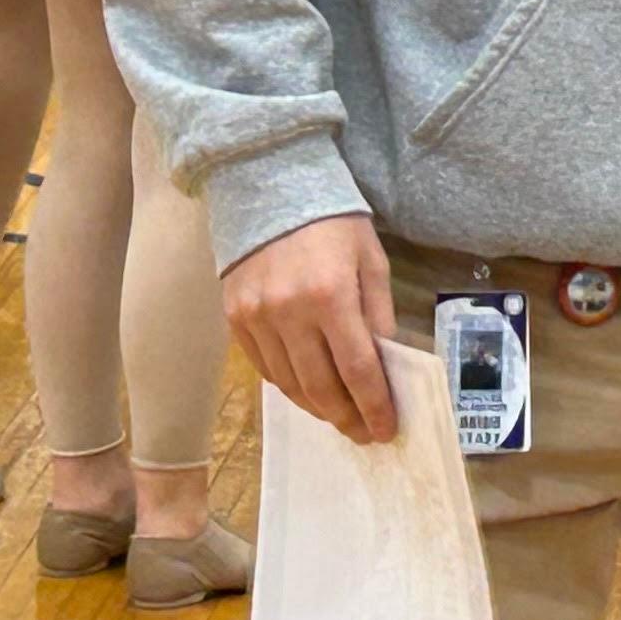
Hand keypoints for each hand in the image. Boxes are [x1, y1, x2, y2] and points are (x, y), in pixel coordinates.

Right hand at [224, 211, 400, 442]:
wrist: (268, 187)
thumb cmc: (332, 221)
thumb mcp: (369, 259)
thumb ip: (377, 312)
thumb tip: (385, 363)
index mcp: (331, 295)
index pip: (357, 369)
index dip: (374, 406)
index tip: (386, 429)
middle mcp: (289, 313)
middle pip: (321, 387)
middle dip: (347, 417)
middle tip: (364, 432)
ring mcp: (256, 319)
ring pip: (289, 385)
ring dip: (317, 408)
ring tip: (339, 416)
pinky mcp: (234, 320)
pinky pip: (264, 369)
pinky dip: (288, 386)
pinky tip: (307, 391)